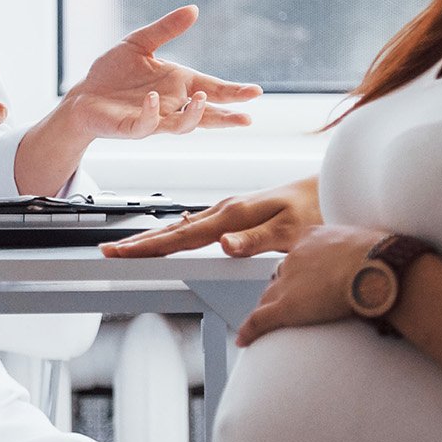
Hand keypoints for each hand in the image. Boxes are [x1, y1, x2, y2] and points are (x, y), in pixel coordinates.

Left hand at [56, 6, 260, 142]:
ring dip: (193, 116)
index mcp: (178, 84)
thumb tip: (194, 9)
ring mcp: (154, 118)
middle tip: (247, 118)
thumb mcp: (140, 42)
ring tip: (201, 99)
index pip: (213, 90)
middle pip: (206, 115)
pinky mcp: (132, 127)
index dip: (234, 93)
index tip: (256, 92)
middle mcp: (171, 105)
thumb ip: (167, 28)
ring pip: (181, 125)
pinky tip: (152, 100)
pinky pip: (146, 124)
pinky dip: (151, 114)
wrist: (83, 93)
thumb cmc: (113, 72)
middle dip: (226, 117)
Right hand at [102, 175, 318, 257]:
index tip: (122, 253)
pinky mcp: (237, 212)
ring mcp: (230, 209)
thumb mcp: (291, 231)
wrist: (332, 188)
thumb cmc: (316, 210)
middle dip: (140, 241)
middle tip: (110, 249)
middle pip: (173, 229)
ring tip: (133, 244)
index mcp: (233, 216)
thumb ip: (255, 240)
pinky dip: (177, 230)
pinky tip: (174, 230)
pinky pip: (197, 223)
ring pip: (182, 226)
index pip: (181, 236)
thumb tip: (223, 245)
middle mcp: (226, 210)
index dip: (149, 247)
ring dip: (154, 236)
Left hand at [233, 223, 384, 346]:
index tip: (302, 280)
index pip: (297, 257)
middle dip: (281, 290)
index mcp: (313, 238)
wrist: (376, 267)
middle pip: (279, 277)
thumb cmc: (384, 258)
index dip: (297, 271)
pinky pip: (261, 319)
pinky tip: (244, 339)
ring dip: (267, 310)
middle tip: (288, 304)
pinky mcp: (287, 306)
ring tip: (265, 324)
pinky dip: (251, 330)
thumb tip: (380, 263)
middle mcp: (295, 257)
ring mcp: (288, 282)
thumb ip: (363, 253)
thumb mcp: (369, 245)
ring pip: (269, 298)